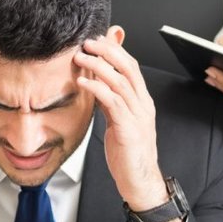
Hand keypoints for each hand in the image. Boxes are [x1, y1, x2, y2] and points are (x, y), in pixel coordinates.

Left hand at [74, 36, 178, 221]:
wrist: (140, 182)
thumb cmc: (127, 153)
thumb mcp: (117, 121)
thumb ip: (109, 101)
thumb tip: (95, 82)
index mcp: (141, 101)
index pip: (131, 66)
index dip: (114, 50)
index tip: (96, 39)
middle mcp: (143, 105)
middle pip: (128, 67)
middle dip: (107, 50)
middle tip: (87, 42)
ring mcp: (138, 117)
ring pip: (120, 82)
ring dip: (98, 67)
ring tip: (80, 58)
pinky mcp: (129, 130)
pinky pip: (113, 103)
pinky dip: (97, 89)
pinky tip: (82, 83)